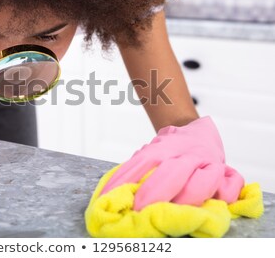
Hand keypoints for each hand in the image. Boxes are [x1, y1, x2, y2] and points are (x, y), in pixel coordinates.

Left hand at [99, 116, 243, 209]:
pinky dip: (225, 195)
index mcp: (164, 148)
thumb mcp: (152, 151)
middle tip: (140, 209)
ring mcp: (209, 162)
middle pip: (172, 172)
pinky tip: (217, 203)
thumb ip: (139, 167)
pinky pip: (231, 184)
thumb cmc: (172, 149)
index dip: (126, 179)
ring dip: (188, 198)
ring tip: (175, 213)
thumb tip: (113, 190)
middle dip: (155, 192)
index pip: (142, 162)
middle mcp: (186, 154)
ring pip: (203, 180)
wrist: (199, 129)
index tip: (111, 196)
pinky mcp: (228, 172)